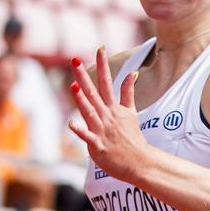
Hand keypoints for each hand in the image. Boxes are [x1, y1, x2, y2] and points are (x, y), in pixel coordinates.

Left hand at [68, 48, 148, 180]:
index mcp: (113, 108)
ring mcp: (102, 130)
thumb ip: (128, 92)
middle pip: (94, 93)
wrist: (138, 161)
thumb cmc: (132, 138)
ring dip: (81, 99)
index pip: (107, 82)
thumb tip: (132, 72)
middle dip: (84, 76)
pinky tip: (71, 123)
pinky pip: (87, 137)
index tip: (100, 48)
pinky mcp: (98, 145)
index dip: (103, 65)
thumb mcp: (131, 112)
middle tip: (75, 60)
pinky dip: (80, 131)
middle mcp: (107, 116)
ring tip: (73, 85)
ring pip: (89, 112)